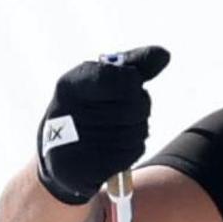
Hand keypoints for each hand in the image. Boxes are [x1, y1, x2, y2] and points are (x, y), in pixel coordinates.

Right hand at [34, 46, 169, 205]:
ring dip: (136, 129)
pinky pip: (134, 151)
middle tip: (118, 109)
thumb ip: (133, 65)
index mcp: (71, 86)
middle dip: (138, 106)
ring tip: (113, 129)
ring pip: (140, 129)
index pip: (124, 78)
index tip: (126, 82)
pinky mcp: (91, 167)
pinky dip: (130, 149)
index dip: (133, 81)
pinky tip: (112, 147)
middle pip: (139, 104)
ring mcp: (80, 143)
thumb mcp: (98, 80)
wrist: (58, 155)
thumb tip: (164, 54)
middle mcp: (71, 112)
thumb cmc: (84, 108)